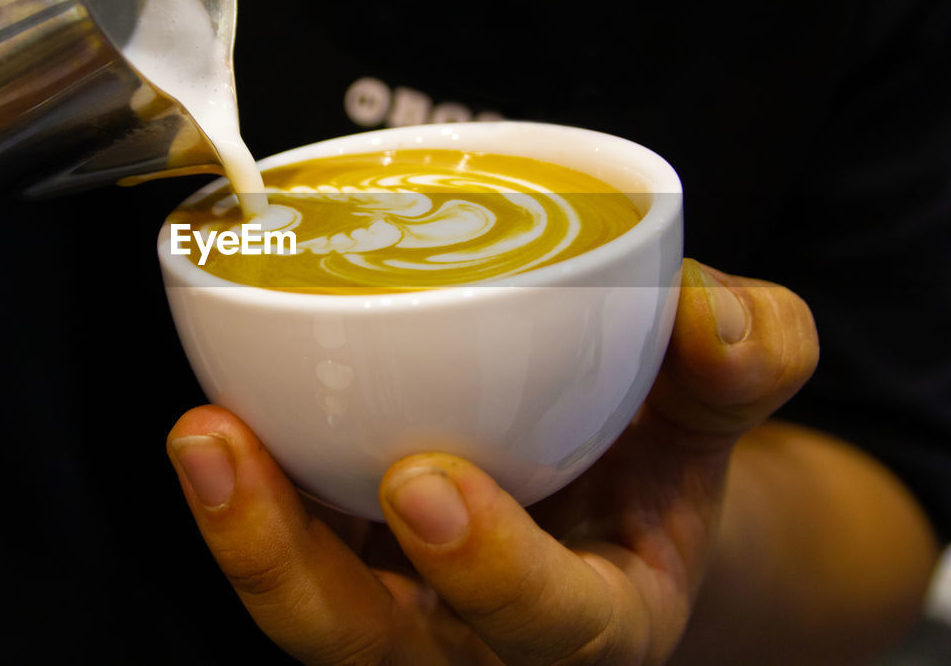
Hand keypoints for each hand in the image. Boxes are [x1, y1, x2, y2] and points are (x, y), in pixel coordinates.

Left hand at [166, 259, 817, 663]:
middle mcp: (483, 639)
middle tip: (227, 450)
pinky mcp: (345, 559)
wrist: (606, 471)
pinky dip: (244, 488)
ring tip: (200, 433)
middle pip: (373, 651)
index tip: (427, 483)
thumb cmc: (659, 440)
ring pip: (308, 612)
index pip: (556, 630)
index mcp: (600, 618)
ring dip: (241, 533)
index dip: (493, 575)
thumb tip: (716, 317)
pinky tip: (219, 410)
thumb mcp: (719, 396)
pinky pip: (285, 543)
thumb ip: (749, 355)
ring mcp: (402, 608)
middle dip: (291, 574)